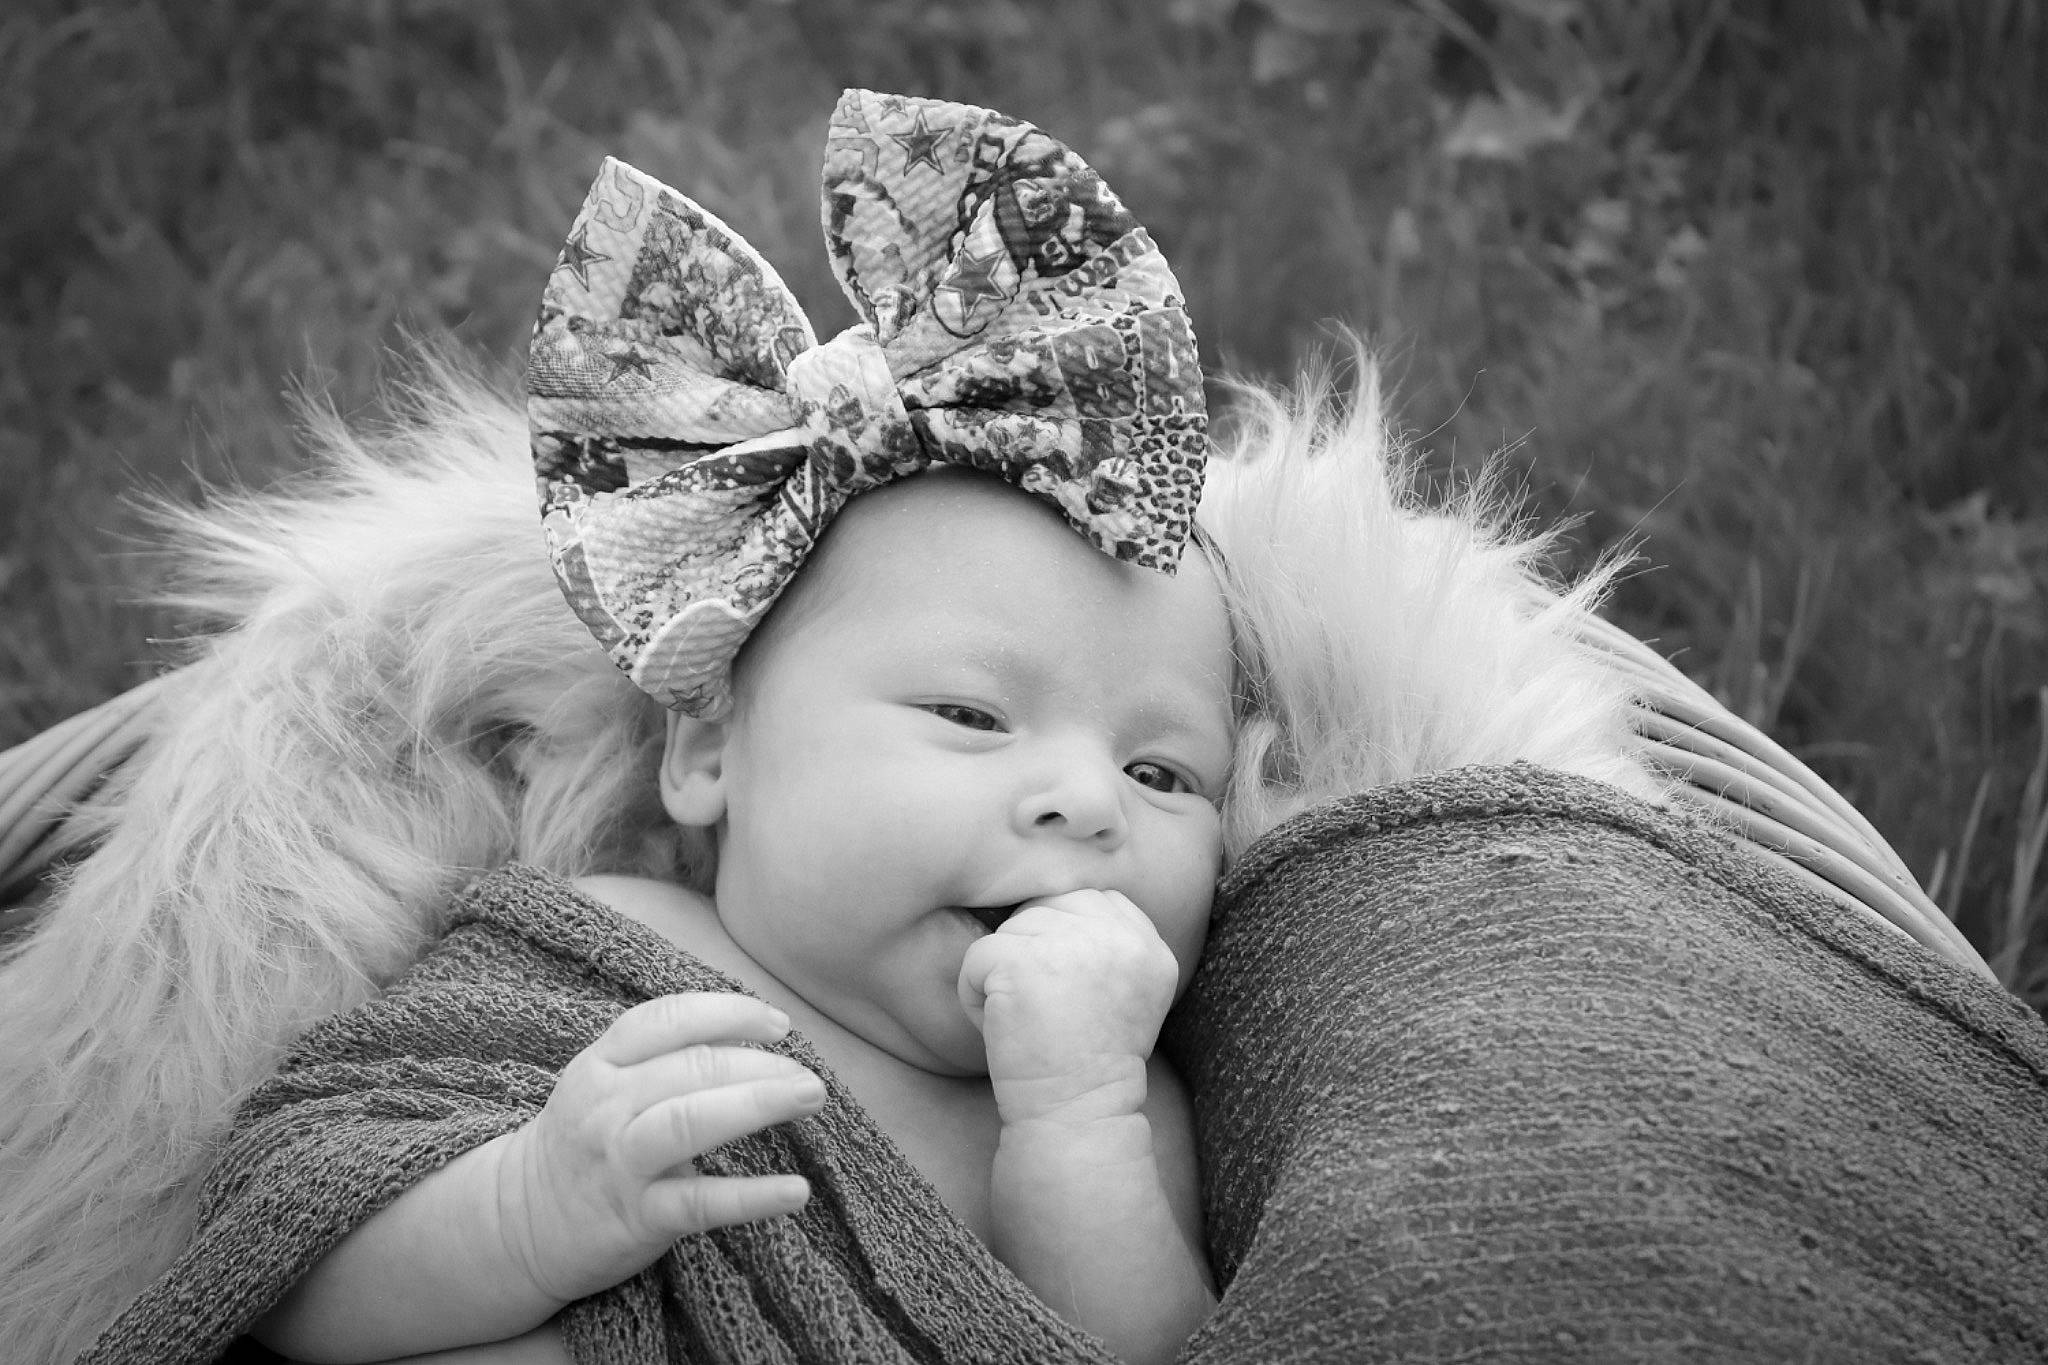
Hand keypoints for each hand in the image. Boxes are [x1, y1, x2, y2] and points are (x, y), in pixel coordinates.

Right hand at [496, 993, 824, 1306]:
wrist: (518, 1224)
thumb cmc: (585, 1142)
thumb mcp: (607, 1082)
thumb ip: (666, 1056)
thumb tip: (756, 1035)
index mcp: (602, 1063)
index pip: (668, 1019)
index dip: (730, 1013)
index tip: (780, 1026)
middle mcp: (607, 1105)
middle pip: (691, 1066)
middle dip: (760, 1064)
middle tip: (811, 1078)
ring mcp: (619, 1161)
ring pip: (689, 1120)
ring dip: (757, 1103)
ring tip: (810, 1098)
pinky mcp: (635, 1218)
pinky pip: (699, 1203)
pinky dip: (752, 1196)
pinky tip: (796, 1191)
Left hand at [957, 890, 1179, 1124]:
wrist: (1075, 1113)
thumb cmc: (1091, 1058)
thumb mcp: (1130, 992)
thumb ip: (1112, 941)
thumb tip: (1056, 902)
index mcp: (1150, 944)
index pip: (1093, 901)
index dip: (1066, 941)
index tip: (1070, 993)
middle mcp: (1119, 937)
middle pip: (1049, 907)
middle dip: (1034, 952)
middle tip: (1048, 1009)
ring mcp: (1071, 945)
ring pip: (1011, 929)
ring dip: (1005, 973)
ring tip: (1030, 1020)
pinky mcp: (1021, 961)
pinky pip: (976, 956)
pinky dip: (974, 994)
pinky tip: (1000, 1026)